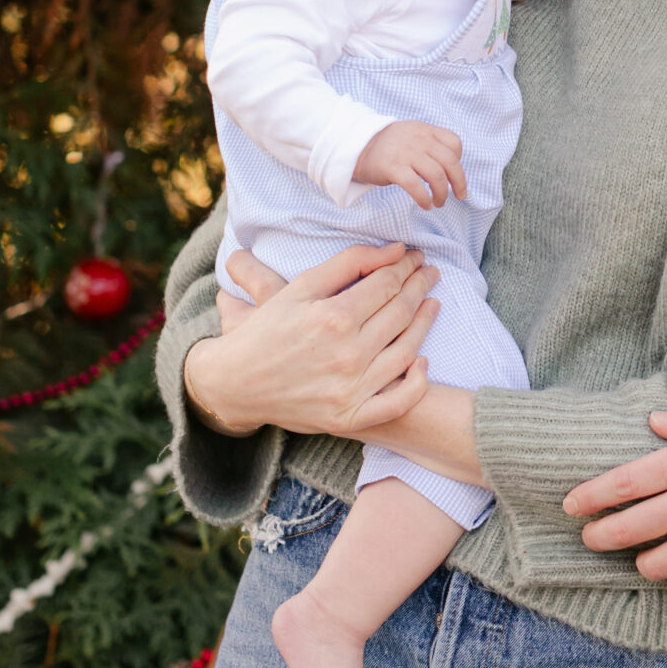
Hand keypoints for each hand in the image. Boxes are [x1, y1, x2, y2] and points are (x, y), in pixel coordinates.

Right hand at [183, 240, 438, 440]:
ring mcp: (351, 390)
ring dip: (425, 324)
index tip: (416, 256)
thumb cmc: (267, 329)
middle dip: (420, 286)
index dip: (407, 266)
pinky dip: (416, 383)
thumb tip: (396, 250)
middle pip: (401, 313)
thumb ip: (350, 263)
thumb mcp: (301, 287)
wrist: (234, 382)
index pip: (388, 284)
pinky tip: (422, 360)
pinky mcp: (350, 417)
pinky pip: (398, 403)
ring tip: (432, 304)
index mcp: (334, 318)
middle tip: (430, 273)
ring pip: (407, 351)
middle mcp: (347, 355)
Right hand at [354, 120, 465, 207]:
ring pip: (436, 176)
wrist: (357, 145)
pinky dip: (424, 199)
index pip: (454, 142)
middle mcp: (419, 140)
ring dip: (442, 194)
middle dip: (459, 182)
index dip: (459, 160)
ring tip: (439, 203)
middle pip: (450, 162)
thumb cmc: (389, 145)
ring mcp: (406, 154)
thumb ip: (430, 144)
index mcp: (426, 131)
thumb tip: (450, 167)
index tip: (453, 173)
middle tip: (459, 196)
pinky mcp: (393, 168)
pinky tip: (425, 205)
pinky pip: (416, 186)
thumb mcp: (412, 134)